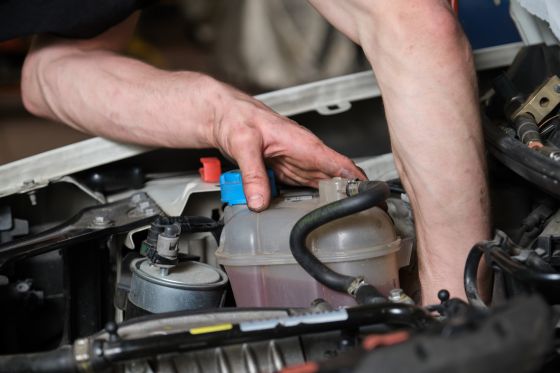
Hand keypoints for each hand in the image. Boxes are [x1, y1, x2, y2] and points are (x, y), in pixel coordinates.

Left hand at [207, 81, 365, 210]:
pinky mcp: (285, 170)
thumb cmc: (237, 116)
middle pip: (335, 178)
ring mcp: (295, 163)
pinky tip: (313, 213)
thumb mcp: (243, 143)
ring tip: (344, 221)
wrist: (223, 114)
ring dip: (331, 201)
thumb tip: (259, 201)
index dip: (359, 181)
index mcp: (303, 143)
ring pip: (320, 185)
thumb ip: (252, 173)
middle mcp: (304, 153)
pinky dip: (309, 200)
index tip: (372, 198)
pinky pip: (302, 187)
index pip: (340, 163)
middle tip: (362, 219)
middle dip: (349, 197)